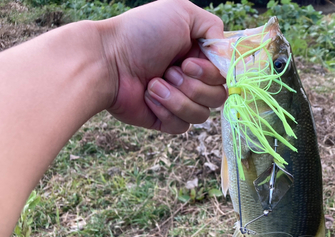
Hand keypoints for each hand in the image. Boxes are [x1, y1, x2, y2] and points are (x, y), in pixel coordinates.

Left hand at [102, 0, 226, 133]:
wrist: (106, 61)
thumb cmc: (141, 33)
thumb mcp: (181, 12)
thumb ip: (214, 27)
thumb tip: (228, 57)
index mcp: (199, 56)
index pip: (225, 75)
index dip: (212, 73)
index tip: (189, 62)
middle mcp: (192, 79)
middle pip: (219, 97)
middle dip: (194, 85)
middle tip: (169, 70)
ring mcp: (179, 101)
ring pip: (202, 115)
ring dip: (177, 97)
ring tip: (154, 83)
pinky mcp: (165, 121)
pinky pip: (182, 126)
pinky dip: (166, 111)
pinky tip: (148, 96)